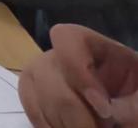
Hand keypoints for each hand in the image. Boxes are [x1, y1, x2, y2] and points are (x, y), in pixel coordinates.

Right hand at [19, 25, 137, 127]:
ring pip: (32, 89)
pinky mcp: (37, 98)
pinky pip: (31, 109)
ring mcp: (46, 76)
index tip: (105, 110)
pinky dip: (48, 126)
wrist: (128, 117)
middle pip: (46, 68)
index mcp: (97, 48)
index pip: (67, 38)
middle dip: (72, 109)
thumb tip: (103, 112)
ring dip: (60, 121)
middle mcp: (64, 57)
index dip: (78, 70)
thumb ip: (132, 105)